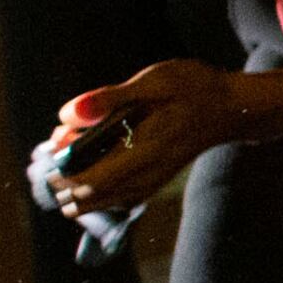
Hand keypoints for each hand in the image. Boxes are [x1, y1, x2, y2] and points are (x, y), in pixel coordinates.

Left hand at [47, 59, 242, 216]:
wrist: (232, 107)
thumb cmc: (195, 88)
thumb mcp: (154, 82)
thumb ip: (109, 98)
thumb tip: (68, 114)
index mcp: (143, 150)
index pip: (90, 180)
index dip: (62, 175)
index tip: (49, 154)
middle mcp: (147, 174)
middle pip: (91, 196)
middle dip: (64, 182)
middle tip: (53, 157)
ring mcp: (152, 180)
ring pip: (104, 200)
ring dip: (77, 189)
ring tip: (65, 166)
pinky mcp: (156, 179)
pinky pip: (119, 197)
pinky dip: (97, 191)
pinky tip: (89, 177)